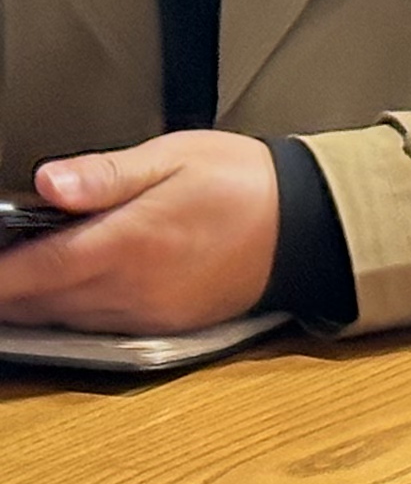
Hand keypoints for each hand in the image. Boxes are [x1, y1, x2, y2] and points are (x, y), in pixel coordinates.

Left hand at [0, 132, 282, 334]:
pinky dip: (68, 311)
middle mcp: (136, 288)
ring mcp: (149, 312)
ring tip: (15, 276)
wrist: (309, 226)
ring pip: (64, 318)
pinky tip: (61, 290)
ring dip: (32, 302)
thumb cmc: (243, 184)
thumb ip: (104, 174)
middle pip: (41, 302)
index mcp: (132, 242)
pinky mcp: (164, 324)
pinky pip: (97, 325)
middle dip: (7, 290)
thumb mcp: (173, 158)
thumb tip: (50, 182)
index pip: (35, 269)